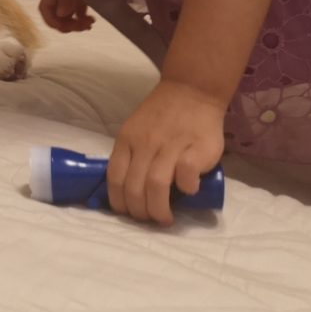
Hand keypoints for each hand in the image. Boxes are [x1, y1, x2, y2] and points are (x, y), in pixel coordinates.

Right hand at [39, 0, 94, 32]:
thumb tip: (61, 14)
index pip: (45, 9)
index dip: (52, 20)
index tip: (67, 27)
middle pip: (55, 15)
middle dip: (67, 24)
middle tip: (83, 27)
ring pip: (67, 15)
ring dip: (76, 24)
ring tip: (89, 24)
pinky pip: (78, 12)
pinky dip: (83, 19)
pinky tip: (92, 19)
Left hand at [107, 81, 226, 225]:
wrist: (192, 91)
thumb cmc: (162, 116)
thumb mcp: (135, 131)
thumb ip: (131, 156)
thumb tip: (126, 191)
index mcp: (126, 140)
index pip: (114, 178)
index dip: (119, 202)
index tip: (127, 214)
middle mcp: (144, 144)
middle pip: (134, 187)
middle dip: (139, 212)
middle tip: (149, 220)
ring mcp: (170, 145)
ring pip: (156, 185)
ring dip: (159, 209)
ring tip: (165, 218)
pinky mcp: (195, 147)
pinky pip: (185, 173)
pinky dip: (186, 187)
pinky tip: (189, 191)